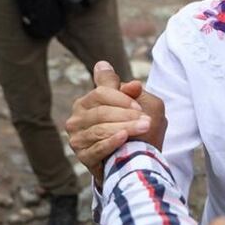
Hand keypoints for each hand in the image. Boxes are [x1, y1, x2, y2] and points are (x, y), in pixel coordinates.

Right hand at [65, 61, 161, 186]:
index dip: (122, 99)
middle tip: (147, 121)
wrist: (136, 160)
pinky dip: (111, 142)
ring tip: (144, 128)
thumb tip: (103, 64)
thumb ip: (123, 89)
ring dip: (124, 128)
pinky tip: (124, 138)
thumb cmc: (138, 130)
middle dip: (126, 115)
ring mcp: (78, 138)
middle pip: (100, 112)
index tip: (140, 108)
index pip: (100, 93)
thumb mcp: (138, 106)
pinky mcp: (83, 157)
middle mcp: (77, 119)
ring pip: (99, 130)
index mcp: (88, 102)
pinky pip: (96, 148)